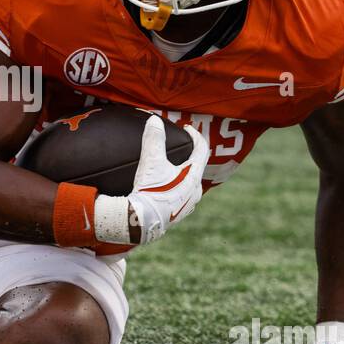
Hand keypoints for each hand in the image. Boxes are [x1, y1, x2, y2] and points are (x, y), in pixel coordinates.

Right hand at [121, 114, 208, 244]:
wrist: (141, 222)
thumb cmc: (149, 192)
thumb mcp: (151, 163)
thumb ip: (154, 139)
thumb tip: (154, 120)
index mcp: (193, 177)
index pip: (202, 150)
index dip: (195, 135)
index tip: (187, 128)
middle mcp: (195, 191)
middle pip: (197, 167)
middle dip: (190, 154)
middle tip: (181, 145)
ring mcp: (188, 204)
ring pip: (191, 182)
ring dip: (184, 171)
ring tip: (173, 166)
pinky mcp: (178, 214)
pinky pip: (183, 195)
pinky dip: (178, 186)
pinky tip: (167, 186)